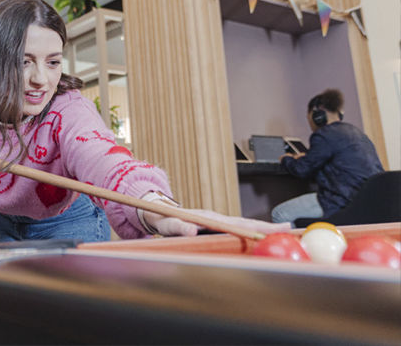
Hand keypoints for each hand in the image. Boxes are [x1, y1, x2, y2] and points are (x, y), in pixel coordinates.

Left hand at [143, 208, 291, 236]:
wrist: (158, 212)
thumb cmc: (164, 219)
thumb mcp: (168, 224)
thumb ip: (179, 227)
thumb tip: (193, 229)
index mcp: (209, 218)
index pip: (237, 223)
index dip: (255, 227)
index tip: (272, 229)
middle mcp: (217, 218)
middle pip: (247, 223)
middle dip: (268, 227)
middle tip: (290, 229)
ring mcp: (218, 222)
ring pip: (245, 225)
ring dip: (264, 229)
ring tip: (285, 231)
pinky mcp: (217, 227)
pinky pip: (238, 230)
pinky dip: (254, 231)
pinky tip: (265, 236)